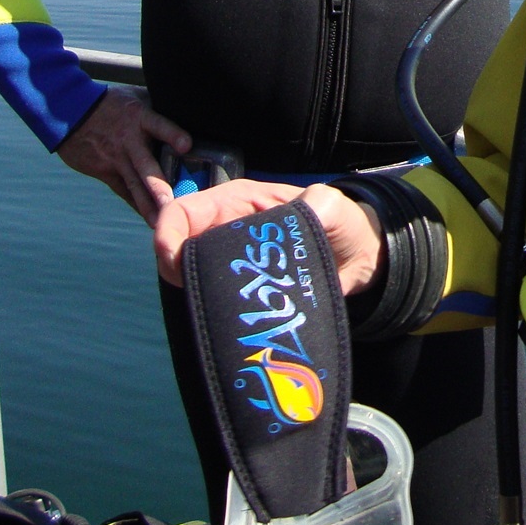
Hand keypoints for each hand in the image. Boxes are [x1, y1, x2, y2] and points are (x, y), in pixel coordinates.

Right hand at [55, 85, 192, 224]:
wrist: (70, 112)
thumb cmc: (110, 102)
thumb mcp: (136, 96)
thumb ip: (159, 105)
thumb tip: (188, 108)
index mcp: (139, 117)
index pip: (159, 125)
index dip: (172, 134)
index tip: (186, 146)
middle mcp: (129, 141)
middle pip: (145, 165)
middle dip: (158, 186)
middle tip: (171, 203)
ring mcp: (116, 159)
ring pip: (134, 185)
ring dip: (147, 204)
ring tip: (160, 222)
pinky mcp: (105, 171)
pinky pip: (124, 191)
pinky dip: (136, 204)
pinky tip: (149, 217)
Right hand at [154, 179, 384, 296]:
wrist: (357, 257)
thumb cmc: (340, 222)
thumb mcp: (331, 206)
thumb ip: (317, 205)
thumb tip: (302, 212)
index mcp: (236, 202)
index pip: (184, 210)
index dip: (168, 234)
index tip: (173, 264)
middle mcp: (224, 229)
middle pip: (179, 247)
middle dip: (176, 271)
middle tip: (195, 296)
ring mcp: (230, 260)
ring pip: (192, 276)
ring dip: (195, 294)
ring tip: (213, 311)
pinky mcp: (240, 287)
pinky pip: (213, 297)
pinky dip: (212, 310)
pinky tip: (226, 322)